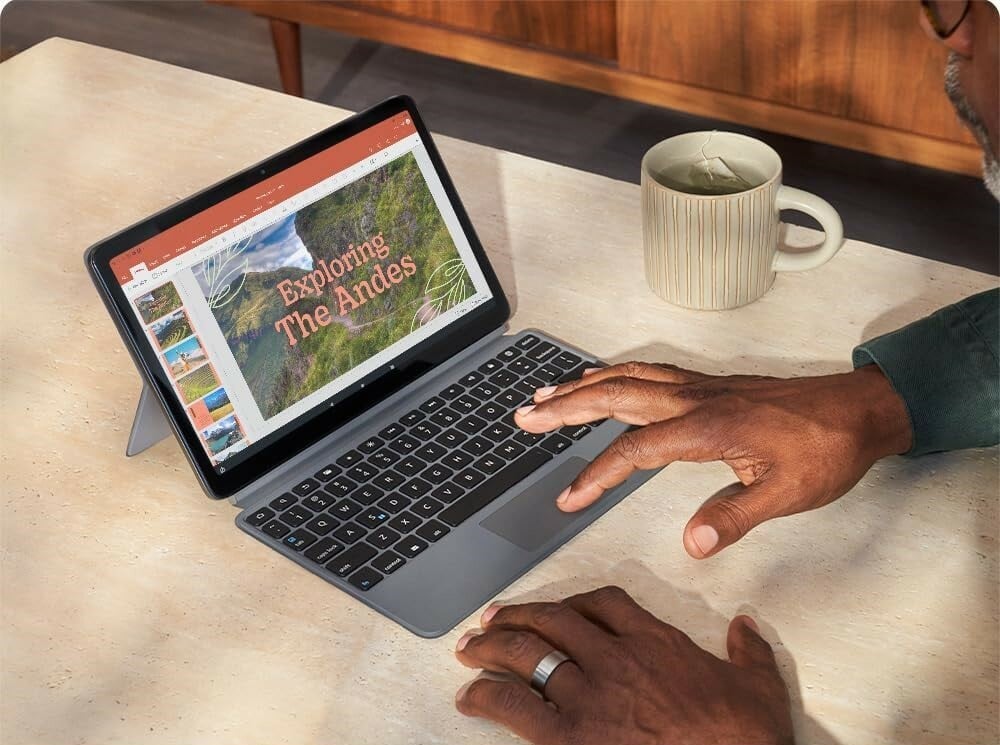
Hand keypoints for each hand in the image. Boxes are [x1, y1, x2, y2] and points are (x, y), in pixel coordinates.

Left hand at [455, 585, 793, 744]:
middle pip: (553, 620)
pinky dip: (487, 696)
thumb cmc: (743, 737)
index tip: (558, 609)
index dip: (573, 603)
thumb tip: (746, 628)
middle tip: (492, 620)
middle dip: (517, 617)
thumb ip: (748, 652)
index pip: (603, 603)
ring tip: (470, 650)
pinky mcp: (570, 736)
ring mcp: (591, 696)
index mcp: (656, 642)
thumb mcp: (758, 686)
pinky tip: (471, 697)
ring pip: (528, 655)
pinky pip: (516, 705)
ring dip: (492, 648)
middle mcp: (616, 658)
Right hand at [514, 362, 911, 557]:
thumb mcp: (786, 494)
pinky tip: (601, 380)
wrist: (857, 410)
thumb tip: (690, 544)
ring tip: (544, 393)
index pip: (634, 450)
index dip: (596, 475)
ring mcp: (699, 387)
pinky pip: (647, 372)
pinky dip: (614, 373)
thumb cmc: (824, 451)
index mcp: (706, 427)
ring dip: (582, 385)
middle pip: (615, 396)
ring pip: (627, 378)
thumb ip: (734, 517)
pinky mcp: (707, 385)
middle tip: (523, 415)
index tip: (568, 499)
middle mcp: (694, 400)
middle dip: (564, 407)